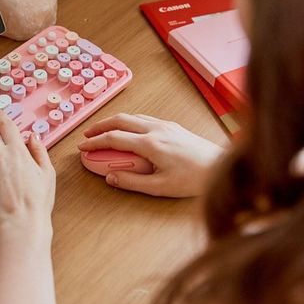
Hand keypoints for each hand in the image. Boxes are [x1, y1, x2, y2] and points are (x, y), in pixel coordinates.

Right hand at [77, 114, 225, 197]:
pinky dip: (129, 121)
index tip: (82, 147)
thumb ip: (132, 182)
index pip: (114, 138)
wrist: (220, 166)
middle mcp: (156, 129)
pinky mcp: (173, 126)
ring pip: (133, 116)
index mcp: (150, 144)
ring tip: (103, 131)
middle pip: (120, 120)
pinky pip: (144, 118)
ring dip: (115, 122)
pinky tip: (128, 130)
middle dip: (100, 126)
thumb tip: (111, 177)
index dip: (95, 142)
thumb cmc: (194, 179)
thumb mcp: (160, 187)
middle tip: (87, 135)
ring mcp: (166, 125)